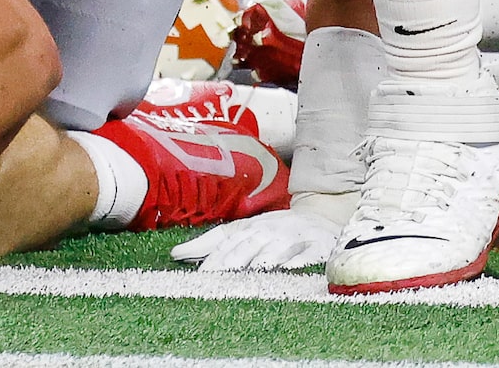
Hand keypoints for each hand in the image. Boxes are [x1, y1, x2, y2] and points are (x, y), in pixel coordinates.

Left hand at [170, 198, 347, 270]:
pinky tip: (286, 273)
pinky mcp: (318, 247)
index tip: (200, 276)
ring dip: (263, 262)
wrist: (323, 219)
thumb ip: (212, 243)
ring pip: (276, 251)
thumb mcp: (245, 230)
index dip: (214, 258)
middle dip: (234, 262)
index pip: (229, 242)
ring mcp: (296, 238)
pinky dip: (297, 264)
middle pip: (249, 246)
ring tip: (250, 277)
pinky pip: (307, 257)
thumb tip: (175, 254)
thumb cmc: (277, 229)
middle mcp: (272, 230)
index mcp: (252, 227)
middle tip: (219, 279)